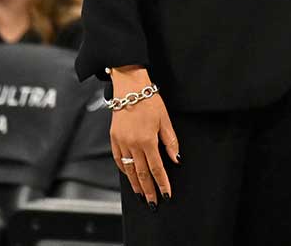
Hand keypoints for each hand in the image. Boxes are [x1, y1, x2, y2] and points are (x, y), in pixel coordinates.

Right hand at [109, 67, 179, 207]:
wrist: (129, 88)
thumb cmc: (149, 100)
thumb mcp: (165, 119)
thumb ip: (171, 141)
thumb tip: (176, 159)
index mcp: (147, 140)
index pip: (157, 168)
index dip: (162, 183)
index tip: (166, 194)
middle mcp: (133, 144)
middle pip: (141, 173)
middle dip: (148, 190)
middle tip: (153, 202)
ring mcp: (121, 143)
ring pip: (129, 170)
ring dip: (135, 184)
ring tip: (141, 195)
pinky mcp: (114, 140)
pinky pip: (119, 160)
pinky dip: (124, 171)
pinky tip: (129, 176)